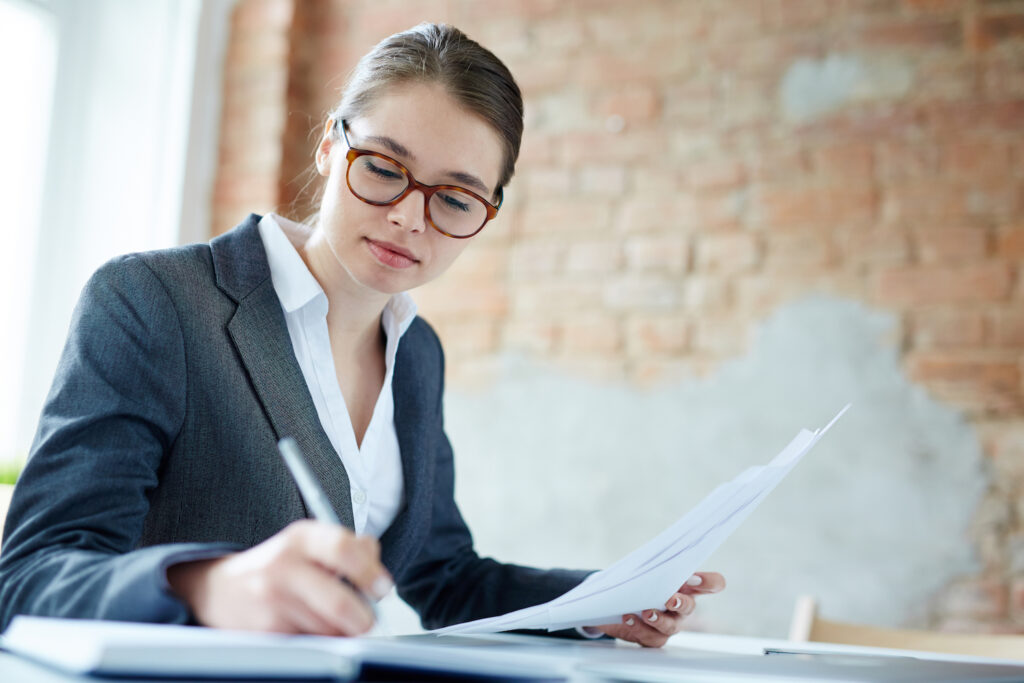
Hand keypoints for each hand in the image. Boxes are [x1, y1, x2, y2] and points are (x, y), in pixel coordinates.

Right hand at [167, 520, 391, 634]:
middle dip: (363, 620)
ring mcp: (271, 600)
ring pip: (327, 630)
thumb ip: (349, 548)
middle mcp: (283, 565)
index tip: (383, 589)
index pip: (343, 549)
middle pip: (339, 603)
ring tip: (331, 621)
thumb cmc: (279, 567)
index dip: (370, 572)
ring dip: (340, 632)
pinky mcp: (263, 630)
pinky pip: (309, 643)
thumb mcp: (309, 544)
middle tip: (368, 622)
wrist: (220, 589)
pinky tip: (306, 627)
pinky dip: (318, 642)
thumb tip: (378, 571)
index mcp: (301, 537)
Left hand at [593, 571, 724, 647]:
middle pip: (690, 607)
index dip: (709, 582)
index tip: (693, 579)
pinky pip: (650, 638)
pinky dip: (638, 628)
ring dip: (658, 620)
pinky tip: (628, 618)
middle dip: (681, 603)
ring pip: (670, 627)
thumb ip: (660, 565)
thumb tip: (657, 559)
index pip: (712, 583)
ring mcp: (670, 624)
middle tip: (670, 600)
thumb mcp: (653, 570)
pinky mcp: (653, 637)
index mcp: (688, 587)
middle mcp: (682, 608)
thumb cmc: (644, 583)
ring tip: (646, 613)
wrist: (623, 603)